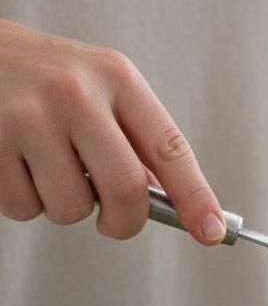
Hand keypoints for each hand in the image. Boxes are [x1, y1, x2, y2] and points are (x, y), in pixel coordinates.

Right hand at [0, 18, 225, 242]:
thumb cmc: (41, 75)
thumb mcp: (97, 86)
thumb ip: (132, 137)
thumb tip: (165, 199)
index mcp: (116, 77)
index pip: (170, 148)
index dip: (195, 196)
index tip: (211, 230)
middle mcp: (76, 93)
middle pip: (126, 188)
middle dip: (125, 222)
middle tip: (114, 222)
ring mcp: (31, 116)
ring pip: (71, 207)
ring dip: (63, 207)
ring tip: (48, 170)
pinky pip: (24, 207)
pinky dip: (25, 202)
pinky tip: (17, 165)